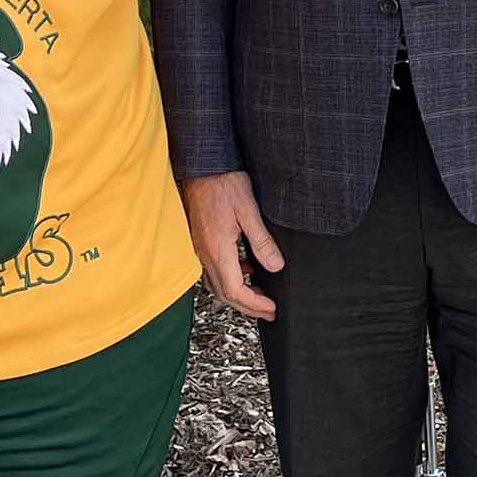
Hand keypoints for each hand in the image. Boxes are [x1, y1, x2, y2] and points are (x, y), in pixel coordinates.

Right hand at [184, 168, 283, 320]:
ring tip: (260, 295)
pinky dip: (230, 277)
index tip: (272, 308)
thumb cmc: (223, 182)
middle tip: (269, 311)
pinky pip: (213, 269)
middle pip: (224, 294)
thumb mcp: (249, 211)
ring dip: (238, 295)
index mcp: (218, 249)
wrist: (202, 165)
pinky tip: (246, 268)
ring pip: (217, 284)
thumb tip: (276, 266)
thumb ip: (261, 241)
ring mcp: (200, 248)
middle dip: (248, 307)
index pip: (235, 291)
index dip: (254, 305)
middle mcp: (205, 253)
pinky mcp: (200, 240)